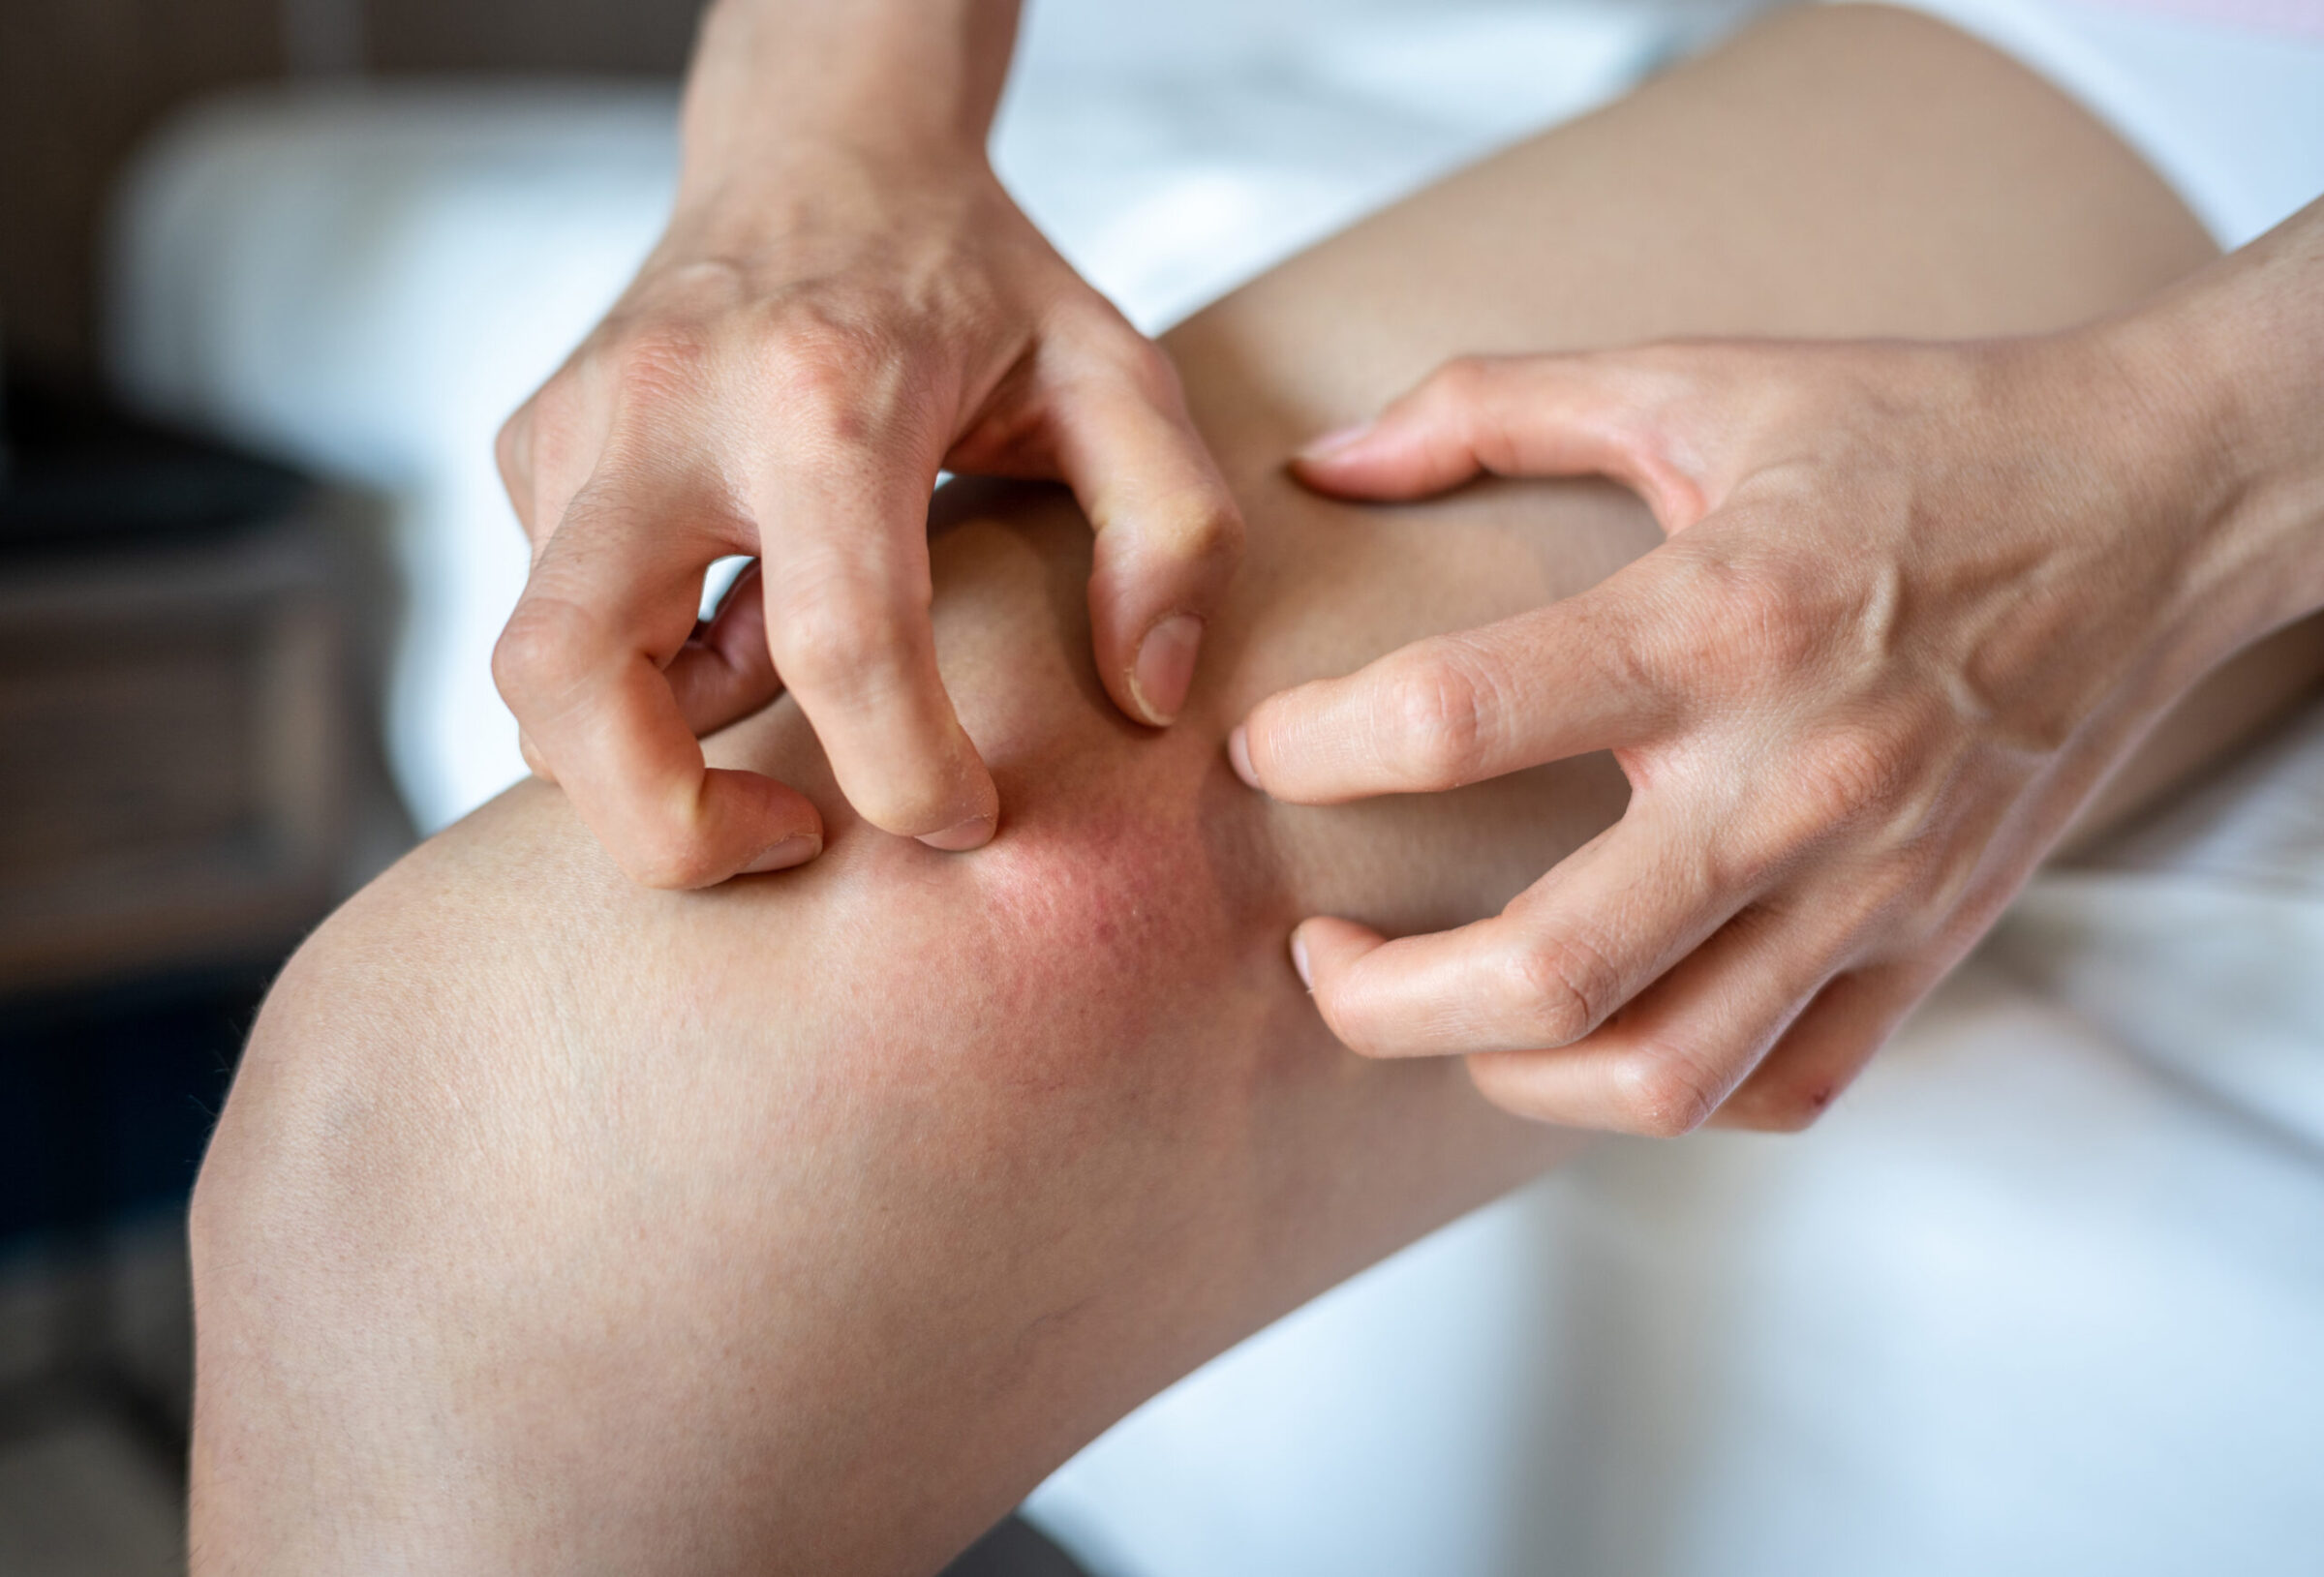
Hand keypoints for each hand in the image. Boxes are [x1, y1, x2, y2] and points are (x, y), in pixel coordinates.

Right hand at [495, 28, 1240, 886]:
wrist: (822, 148)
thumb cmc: (974, 280)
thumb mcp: (1117, 377)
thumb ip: (1173, 532)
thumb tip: (1146, 698)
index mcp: (826, 394)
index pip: (840, 644)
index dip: (906, 775)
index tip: (963, 817)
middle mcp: (665, 407)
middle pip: (563, 678)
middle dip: (664, 825)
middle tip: (788, 841)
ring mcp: (573, 426)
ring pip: (530, 675)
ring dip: (644, 758)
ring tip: (781, 726)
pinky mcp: (532, 449)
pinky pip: (552, 624)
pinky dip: (635, 682)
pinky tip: (739, 634)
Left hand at [1231, 329, 2269, 1134]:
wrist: (2159, 510)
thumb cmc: (1917, 438)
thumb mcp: (1700, 379)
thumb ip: (1493, 404)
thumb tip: (1321, 456)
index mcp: (1720, 620)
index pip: (1456, 719)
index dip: (1317, 748)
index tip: (1268, 751)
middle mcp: (1793, 778)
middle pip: (1543, 974)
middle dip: (1375, 999)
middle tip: (1312, 952)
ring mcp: (1869, 887)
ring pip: (1655, 1077)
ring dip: (1497, 1072)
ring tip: (1433, 1007)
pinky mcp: (1924, 946)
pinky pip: (1774, 1090)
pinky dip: (1659, 1088)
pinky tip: (1595, 1022)